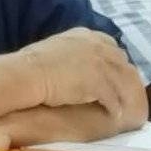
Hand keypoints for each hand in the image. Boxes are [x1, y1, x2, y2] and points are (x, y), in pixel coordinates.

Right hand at [19, 28, 139, 117]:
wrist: (27, 74)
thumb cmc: (32, 63)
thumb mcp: (55, 48)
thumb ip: (70, 51)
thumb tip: (69, 62)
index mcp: (83, 35)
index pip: (109, 43)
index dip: (112, 58)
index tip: (112, 69)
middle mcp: (95, 45)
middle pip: (120, 61)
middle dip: (123, 75)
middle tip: (122, 90)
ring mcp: (99, 63)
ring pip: (120, 81)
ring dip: (123, 94)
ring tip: (124, 107)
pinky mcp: (98, 82)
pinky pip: (113, 98)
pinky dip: (115, 107)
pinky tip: (114, 115)